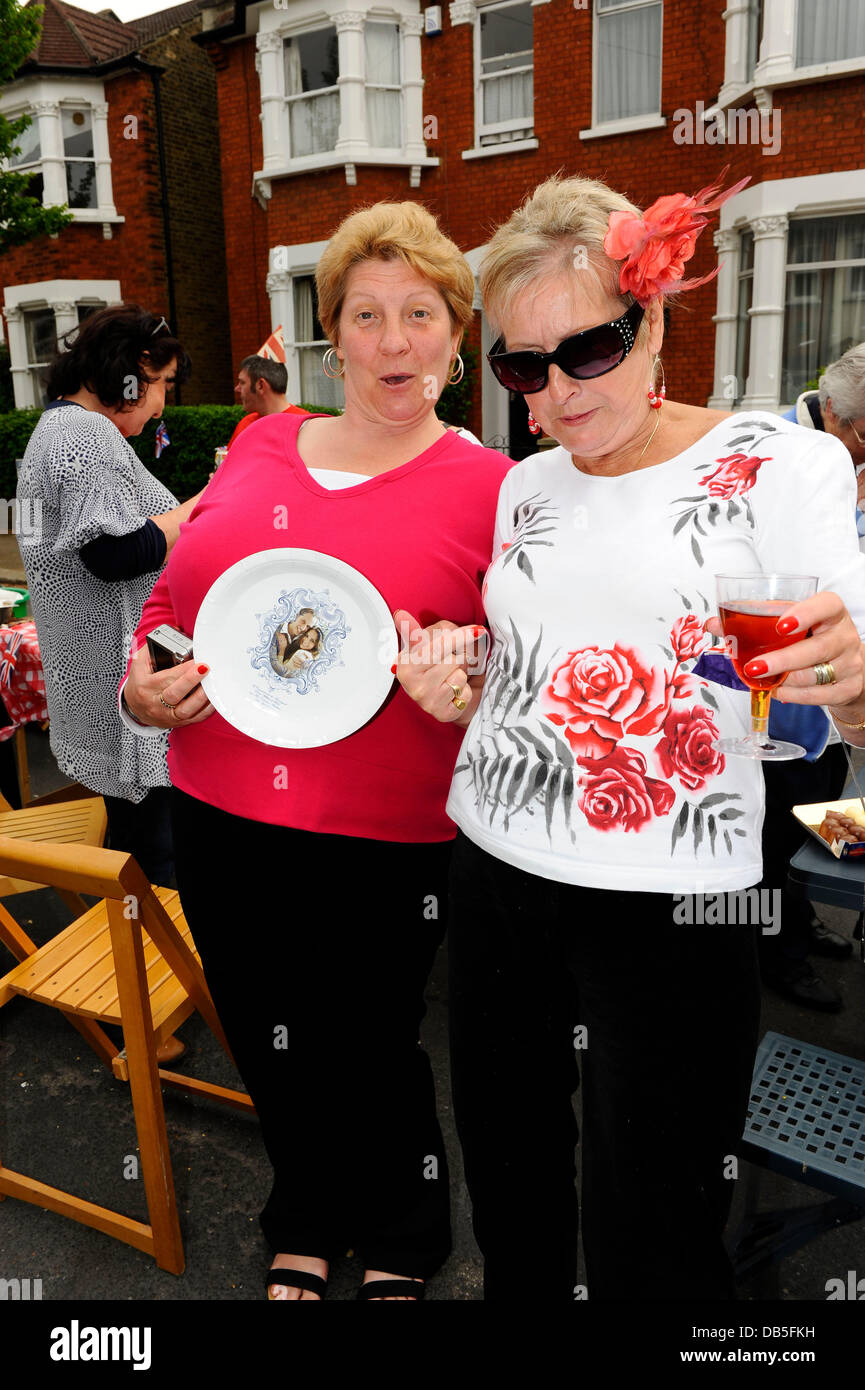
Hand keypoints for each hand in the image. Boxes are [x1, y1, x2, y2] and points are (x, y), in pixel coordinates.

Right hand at [124, 641, 215, 727]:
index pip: (166, 678)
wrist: (136, 708)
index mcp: (146, 687)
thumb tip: (176, 630)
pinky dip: (206, 710)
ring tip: (213, 685)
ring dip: (202, 698)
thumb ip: (153, 647)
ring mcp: (167, 715)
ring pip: (186, 710)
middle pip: (175, 694)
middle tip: (206, 669)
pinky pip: (194, 718)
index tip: (197, 661)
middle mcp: (156, 703)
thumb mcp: (140, 664)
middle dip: (192, 681)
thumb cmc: (141, 683)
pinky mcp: (178, 722)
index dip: (183, 670)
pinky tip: (214, 699)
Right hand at [392, 609, 484, 725]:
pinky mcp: (441, 714)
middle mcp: (411, 684)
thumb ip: (418, 630)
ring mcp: (425, 700)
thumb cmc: (438, 667)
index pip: (437, 645)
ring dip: (461, 675)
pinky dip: (465, 691)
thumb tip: (400, 615)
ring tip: (451, 678)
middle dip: (458, 658)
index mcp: (405, 664)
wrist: (447, 696)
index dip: (460, 636)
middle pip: (452, 660)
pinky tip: (454, 693)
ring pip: (458, 676)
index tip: (478, 630)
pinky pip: (464, 693)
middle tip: (451, 663)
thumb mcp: (430, 644)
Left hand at [705, 590, 864, 706]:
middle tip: (755, 666)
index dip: (805, 614)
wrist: (846, 666)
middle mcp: (844, 636)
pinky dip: (793, 696)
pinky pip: (818, 696)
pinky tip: (779, 691)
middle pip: (817, 648)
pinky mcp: (848, 688)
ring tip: (762, 678)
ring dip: (784, 680)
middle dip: (782, 660)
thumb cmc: (812, 639)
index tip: (781, 625)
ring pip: (815, 675)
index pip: (827, 606)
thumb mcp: (788, 625)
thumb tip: (714, 624)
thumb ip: (752, 622)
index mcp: (831, 612)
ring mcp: (850, 663)